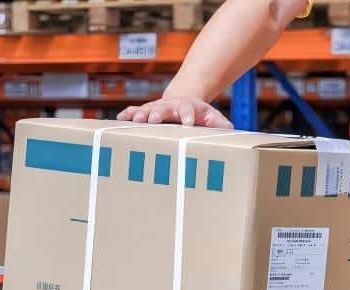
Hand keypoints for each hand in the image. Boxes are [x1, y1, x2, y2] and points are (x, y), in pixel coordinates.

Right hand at [117, 96, 233, 128]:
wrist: (184, 100)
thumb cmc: (199, 113)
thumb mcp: (211, 116)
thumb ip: (220, 123)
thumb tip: (230, 130)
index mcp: (187, 107)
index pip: (188, 110)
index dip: (188, 115)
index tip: (188, 123)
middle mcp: (170, 106)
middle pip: (163, 108)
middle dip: (157, 114)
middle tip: (152, 119)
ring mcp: (157, 107)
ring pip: (147, 110)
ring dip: (139, 115)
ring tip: (133, 121)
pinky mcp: (146, 111)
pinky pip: (135, 111)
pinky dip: (127, 115)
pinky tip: (120, 119)